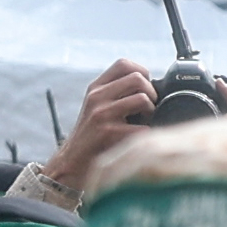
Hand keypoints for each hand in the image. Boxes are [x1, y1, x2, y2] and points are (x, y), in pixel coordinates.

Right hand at [47, 59, 160, 198]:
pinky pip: (142, 128)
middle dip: (151, 93)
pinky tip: (140, 140)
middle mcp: (97, 97)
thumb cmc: (93, 136)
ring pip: (142, 99)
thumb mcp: (98, 107)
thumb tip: (152, 86)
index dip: (142, 72)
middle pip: (137, 78)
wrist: (73, 162)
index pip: (123, 64)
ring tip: (145, 122)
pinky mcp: (108, 133)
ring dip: (151, 112)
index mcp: (96, 88)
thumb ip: (116, 93)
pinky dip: (147, 135)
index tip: (146, 88)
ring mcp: (101, 114)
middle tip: (149, 108)